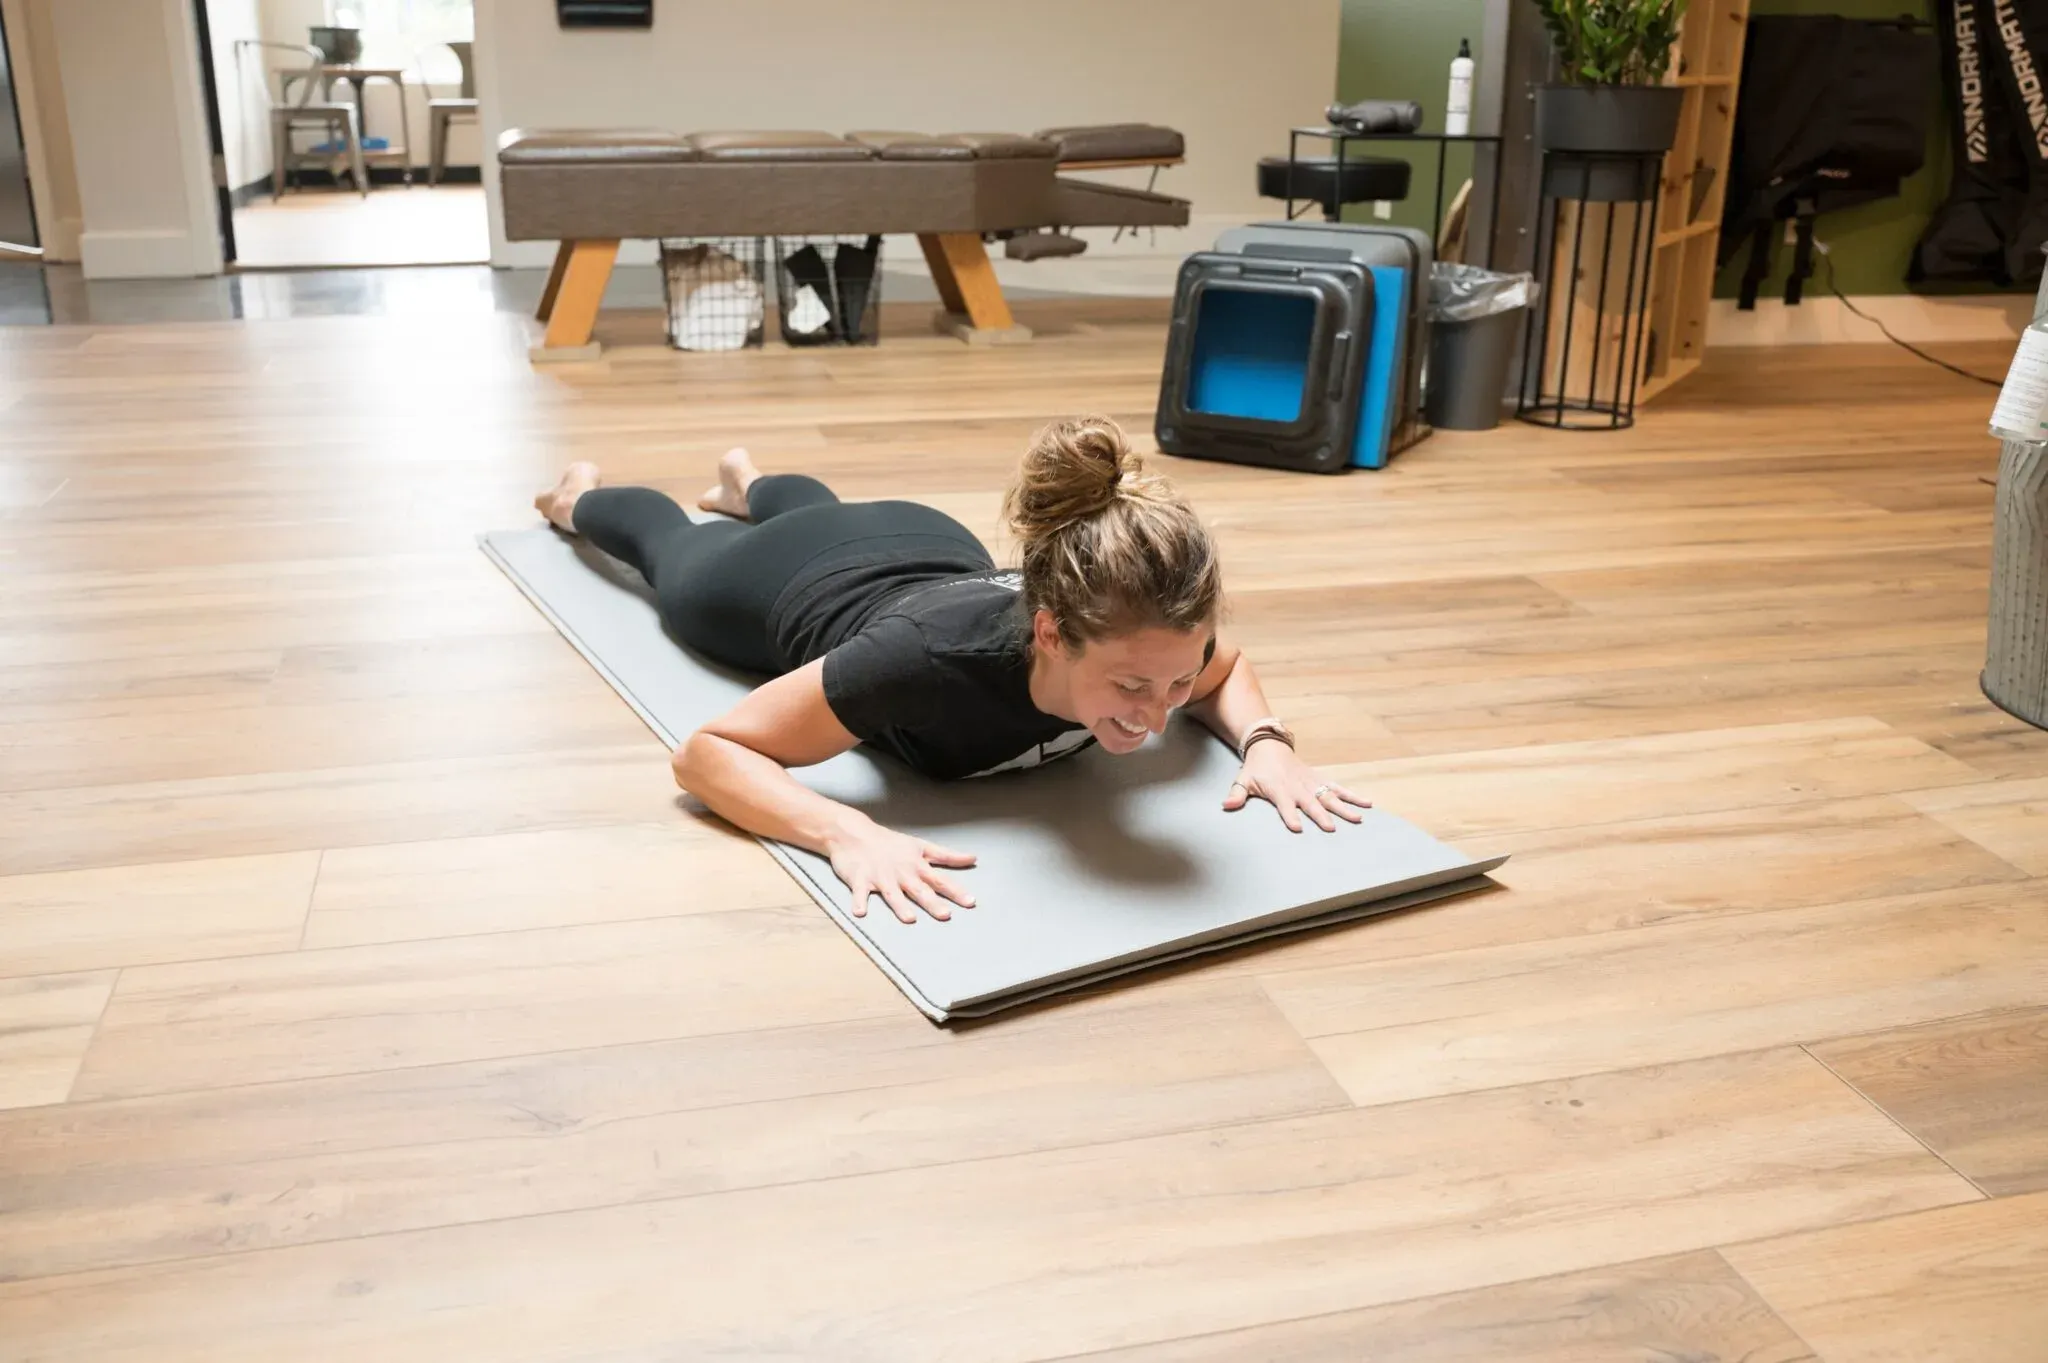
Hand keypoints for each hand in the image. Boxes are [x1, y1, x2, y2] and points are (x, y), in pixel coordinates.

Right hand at [825, 818, 975, 922]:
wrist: (854, 833)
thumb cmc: (890, 842)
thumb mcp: (920, 846)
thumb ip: (946, 855)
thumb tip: (973, 858)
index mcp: (916, 865)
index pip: (940, 880)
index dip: (956, 891)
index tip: (970, 901)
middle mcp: (901, 873)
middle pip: (919, 890)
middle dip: (932, 902)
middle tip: (945, 915)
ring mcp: (880, 876)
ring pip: (892, 894)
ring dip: (900, 906)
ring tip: (910, 919)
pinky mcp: (859, 879)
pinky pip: (859, 893)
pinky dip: (859, 902)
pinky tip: (860, 913)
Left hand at [1223, 741, 1371, 831]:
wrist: (1269, 746)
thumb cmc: (1256, 768)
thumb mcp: (1243, 780)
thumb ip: (1236, 795)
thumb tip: (1225, 806)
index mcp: (1278, 789)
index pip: (1284, 805)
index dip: (1289, 816)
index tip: (1296, 828)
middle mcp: (1297, 787)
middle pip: (1310, 803)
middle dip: (1320, 815)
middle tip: (1331, 828)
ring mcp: (1310, 783)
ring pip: (1329, 796)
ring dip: (1343, 807)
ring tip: (1357, 818)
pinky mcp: (1319, 779)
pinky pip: (1338, 787)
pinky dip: (1352, 795)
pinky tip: (1366, 804)